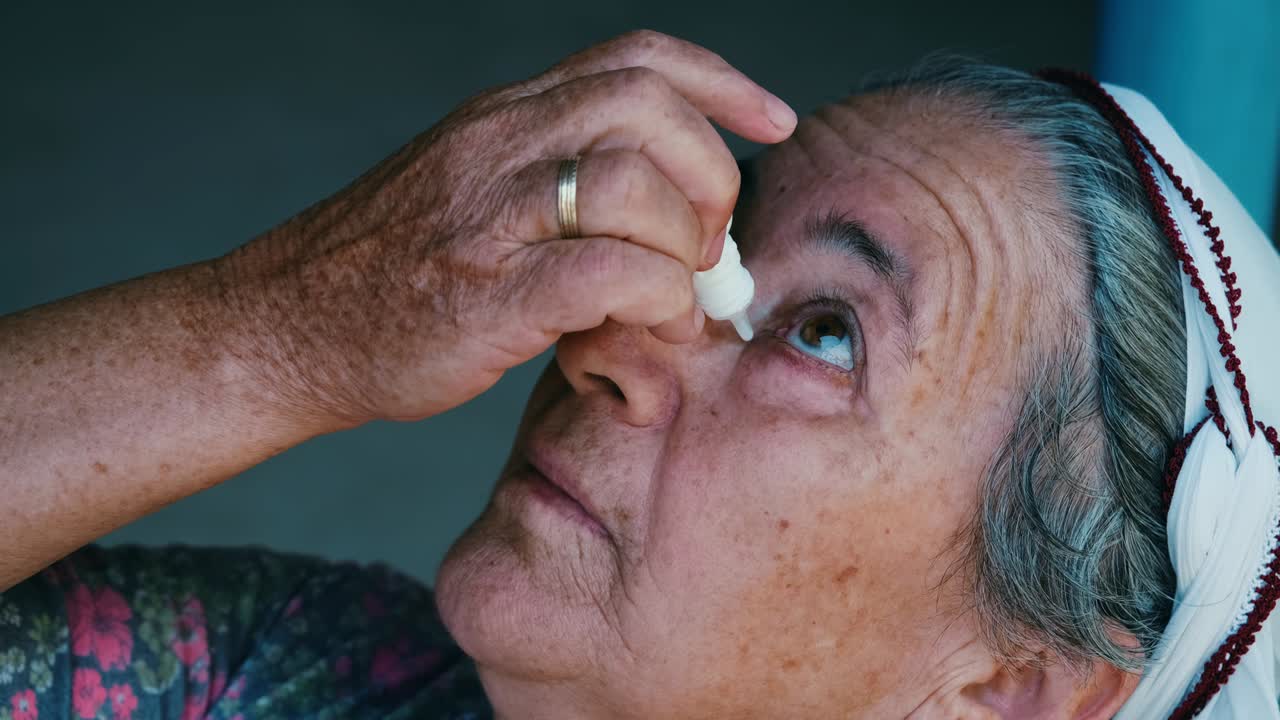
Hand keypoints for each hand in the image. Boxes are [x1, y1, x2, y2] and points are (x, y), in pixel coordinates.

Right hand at [218, 30, 796, 425]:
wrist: (281, 328)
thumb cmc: (387, 272)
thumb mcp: (467, 190)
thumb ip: (556, 188)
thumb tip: (665, 226)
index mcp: (502, 118)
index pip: (634, 59)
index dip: (720, 82)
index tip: (770, 120)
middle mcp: (497, 147)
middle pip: (649, 109)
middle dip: (710, 175)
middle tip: (707, 244)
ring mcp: (488, 219)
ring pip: (630, 183)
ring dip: (683, 245)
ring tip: (678, 299)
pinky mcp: (484, 297)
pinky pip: (605, 270)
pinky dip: (654, 297)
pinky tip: (650, 325)